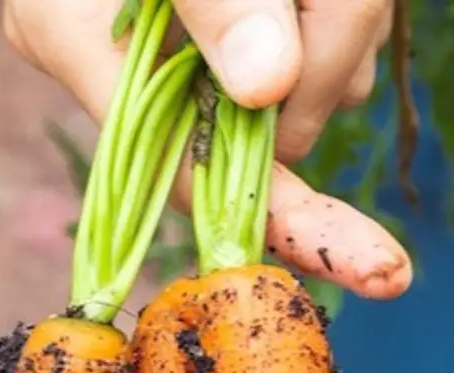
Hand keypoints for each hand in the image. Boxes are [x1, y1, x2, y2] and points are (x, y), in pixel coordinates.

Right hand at [3, 0, 410, 298]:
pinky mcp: (235, 35)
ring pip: (313, 85)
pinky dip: (342, 13)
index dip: (287, 219)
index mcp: (76, 40)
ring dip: (344, 21)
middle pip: (271, 126)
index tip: (377, 266)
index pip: (190, 173)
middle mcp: (125, 62)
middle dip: (331, 57)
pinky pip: (321, 52)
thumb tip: (266, 89)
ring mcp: (185, 52)